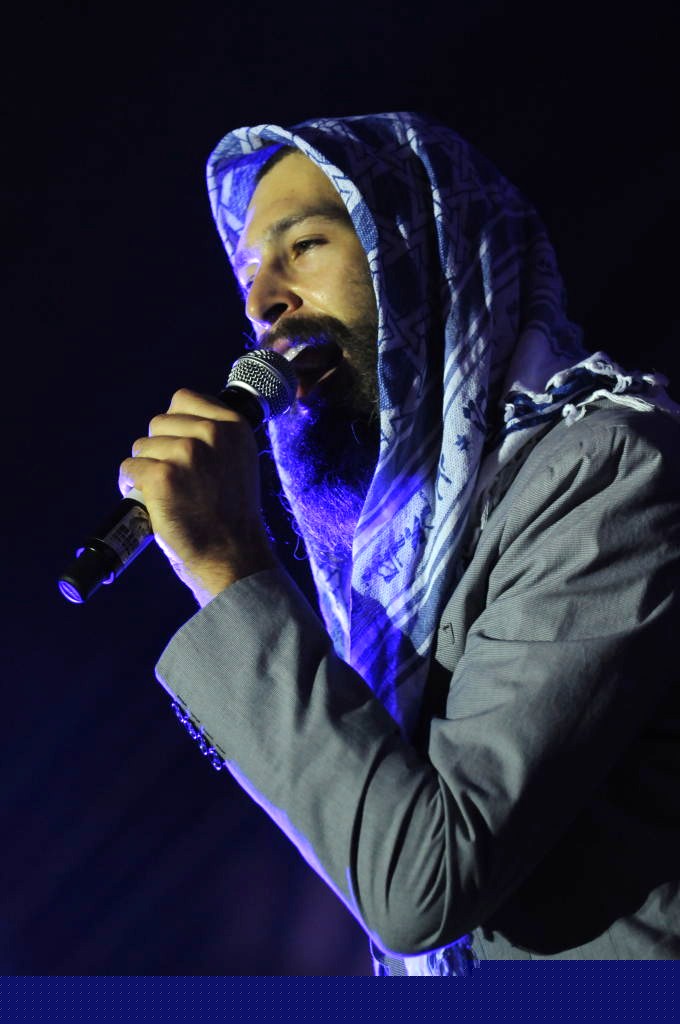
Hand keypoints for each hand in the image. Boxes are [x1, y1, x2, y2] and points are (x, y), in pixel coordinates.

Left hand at [118, 388, 276, 605]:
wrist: (233, 555)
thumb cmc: (232, 515)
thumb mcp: (239, 462)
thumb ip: (216, 439)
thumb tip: (180, 424)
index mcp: (233, 426)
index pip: (183, 399)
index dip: (174, 424)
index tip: (179, 448)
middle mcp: (211, 433)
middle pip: (158, 422)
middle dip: (159, 448)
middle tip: (173, 478)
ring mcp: (186, 453)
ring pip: (141, 446)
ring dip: (145, 468)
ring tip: (164, 493)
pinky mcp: (162, 476)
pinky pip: (129, 468)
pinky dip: (130, 485)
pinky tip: (149, 501)